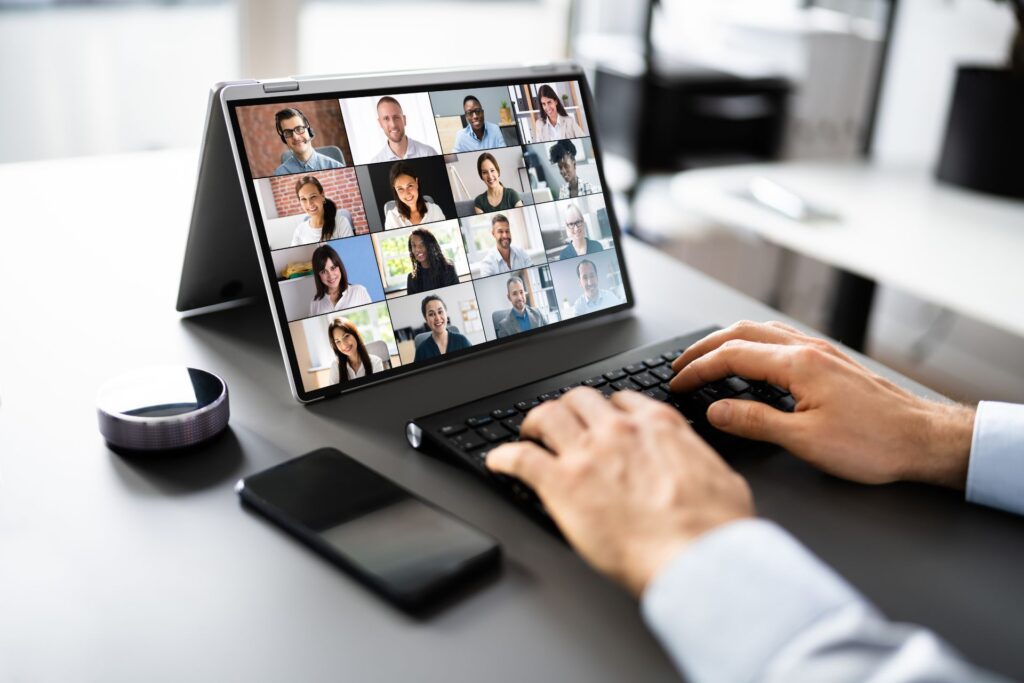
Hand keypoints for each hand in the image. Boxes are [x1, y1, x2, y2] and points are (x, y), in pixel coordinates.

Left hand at [486, 388, 752, 595]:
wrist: (698, 558)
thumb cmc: (715, 529)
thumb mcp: (721, 479)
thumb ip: (699, 463)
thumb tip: (700, 469)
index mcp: (658, 426)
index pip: (621, 401)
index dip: (606, 412)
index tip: (601, 422)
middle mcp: (618, 431)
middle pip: (579, 399)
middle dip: (567, 410)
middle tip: (561, 424)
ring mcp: (587, 454)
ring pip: (546, 416)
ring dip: (533, 423)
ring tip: (527, 434)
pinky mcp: (560, 483)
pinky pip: (519, 457)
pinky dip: (504, 457)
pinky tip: (498, 462)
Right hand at [669, 320, 975, 488]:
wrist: (924, 439)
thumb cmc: (874, 443)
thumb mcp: (805, 440)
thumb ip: (754, 422)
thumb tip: (715, 410)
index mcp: (797, 365)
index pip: (731, 356)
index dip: (698, 369)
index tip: (677, 382)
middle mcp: (808, 350)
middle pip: (742, 333)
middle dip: (705, 348)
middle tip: (680, 365)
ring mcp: (821, 353)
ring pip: (762, 332)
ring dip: (728, 341)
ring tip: (707, 358)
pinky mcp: (831, 362)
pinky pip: (781, 340)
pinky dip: (753, 344)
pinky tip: (752, 360)